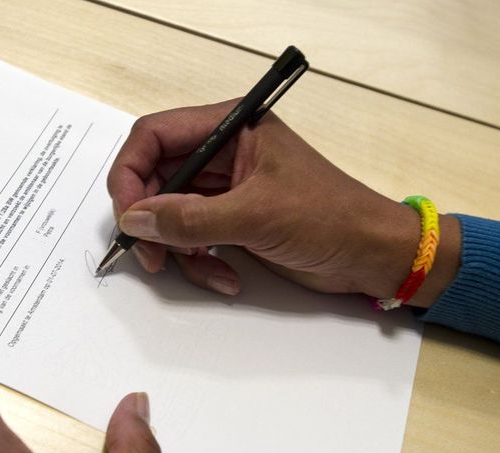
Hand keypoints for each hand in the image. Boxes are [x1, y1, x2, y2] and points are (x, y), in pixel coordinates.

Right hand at [107, 100, 459, 305]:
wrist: (371, 256)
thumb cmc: (331, 217)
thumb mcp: (256, 215)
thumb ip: (190, 218)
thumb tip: (136, 220)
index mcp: (230, 127)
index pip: (154, 136)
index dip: (130, 174)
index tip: (129, 216)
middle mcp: (221, 153)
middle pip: (154, 180)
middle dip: (151, 222)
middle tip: (153, 257)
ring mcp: (224, 189)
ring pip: (168, 216)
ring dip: (180, 251)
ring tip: (209, 270)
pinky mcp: (229, 222)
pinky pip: (191, 240)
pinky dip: (200, 263)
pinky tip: (228, 277)